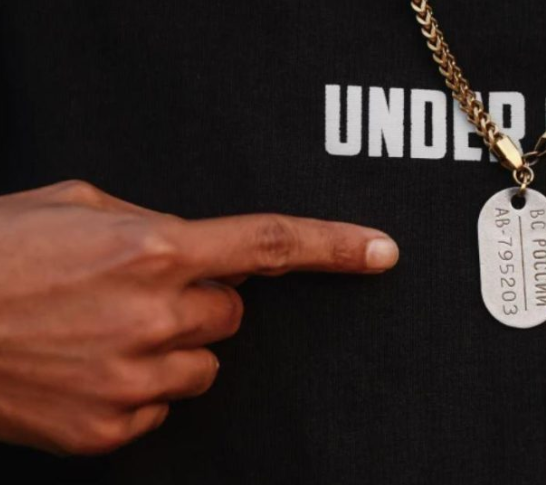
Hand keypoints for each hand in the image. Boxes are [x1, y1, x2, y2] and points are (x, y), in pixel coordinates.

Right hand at [0, 180, 397, 454]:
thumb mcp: (76, 205)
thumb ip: (150, 223)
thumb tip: (189, 245)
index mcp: (153, 248)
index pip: (269, 245)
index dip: (334, 246)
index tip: (382, 250)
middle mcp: (155, 314)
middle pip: (232, 314)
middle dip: (203, 302)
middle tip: (139, 293)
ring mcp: (134, 377)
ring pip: (204, 365)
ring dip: (173, 347)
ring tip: (104, 331)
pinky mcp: (112, 427)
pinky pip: (162, 405)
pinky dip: (138, 387)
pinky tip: (87, 367)